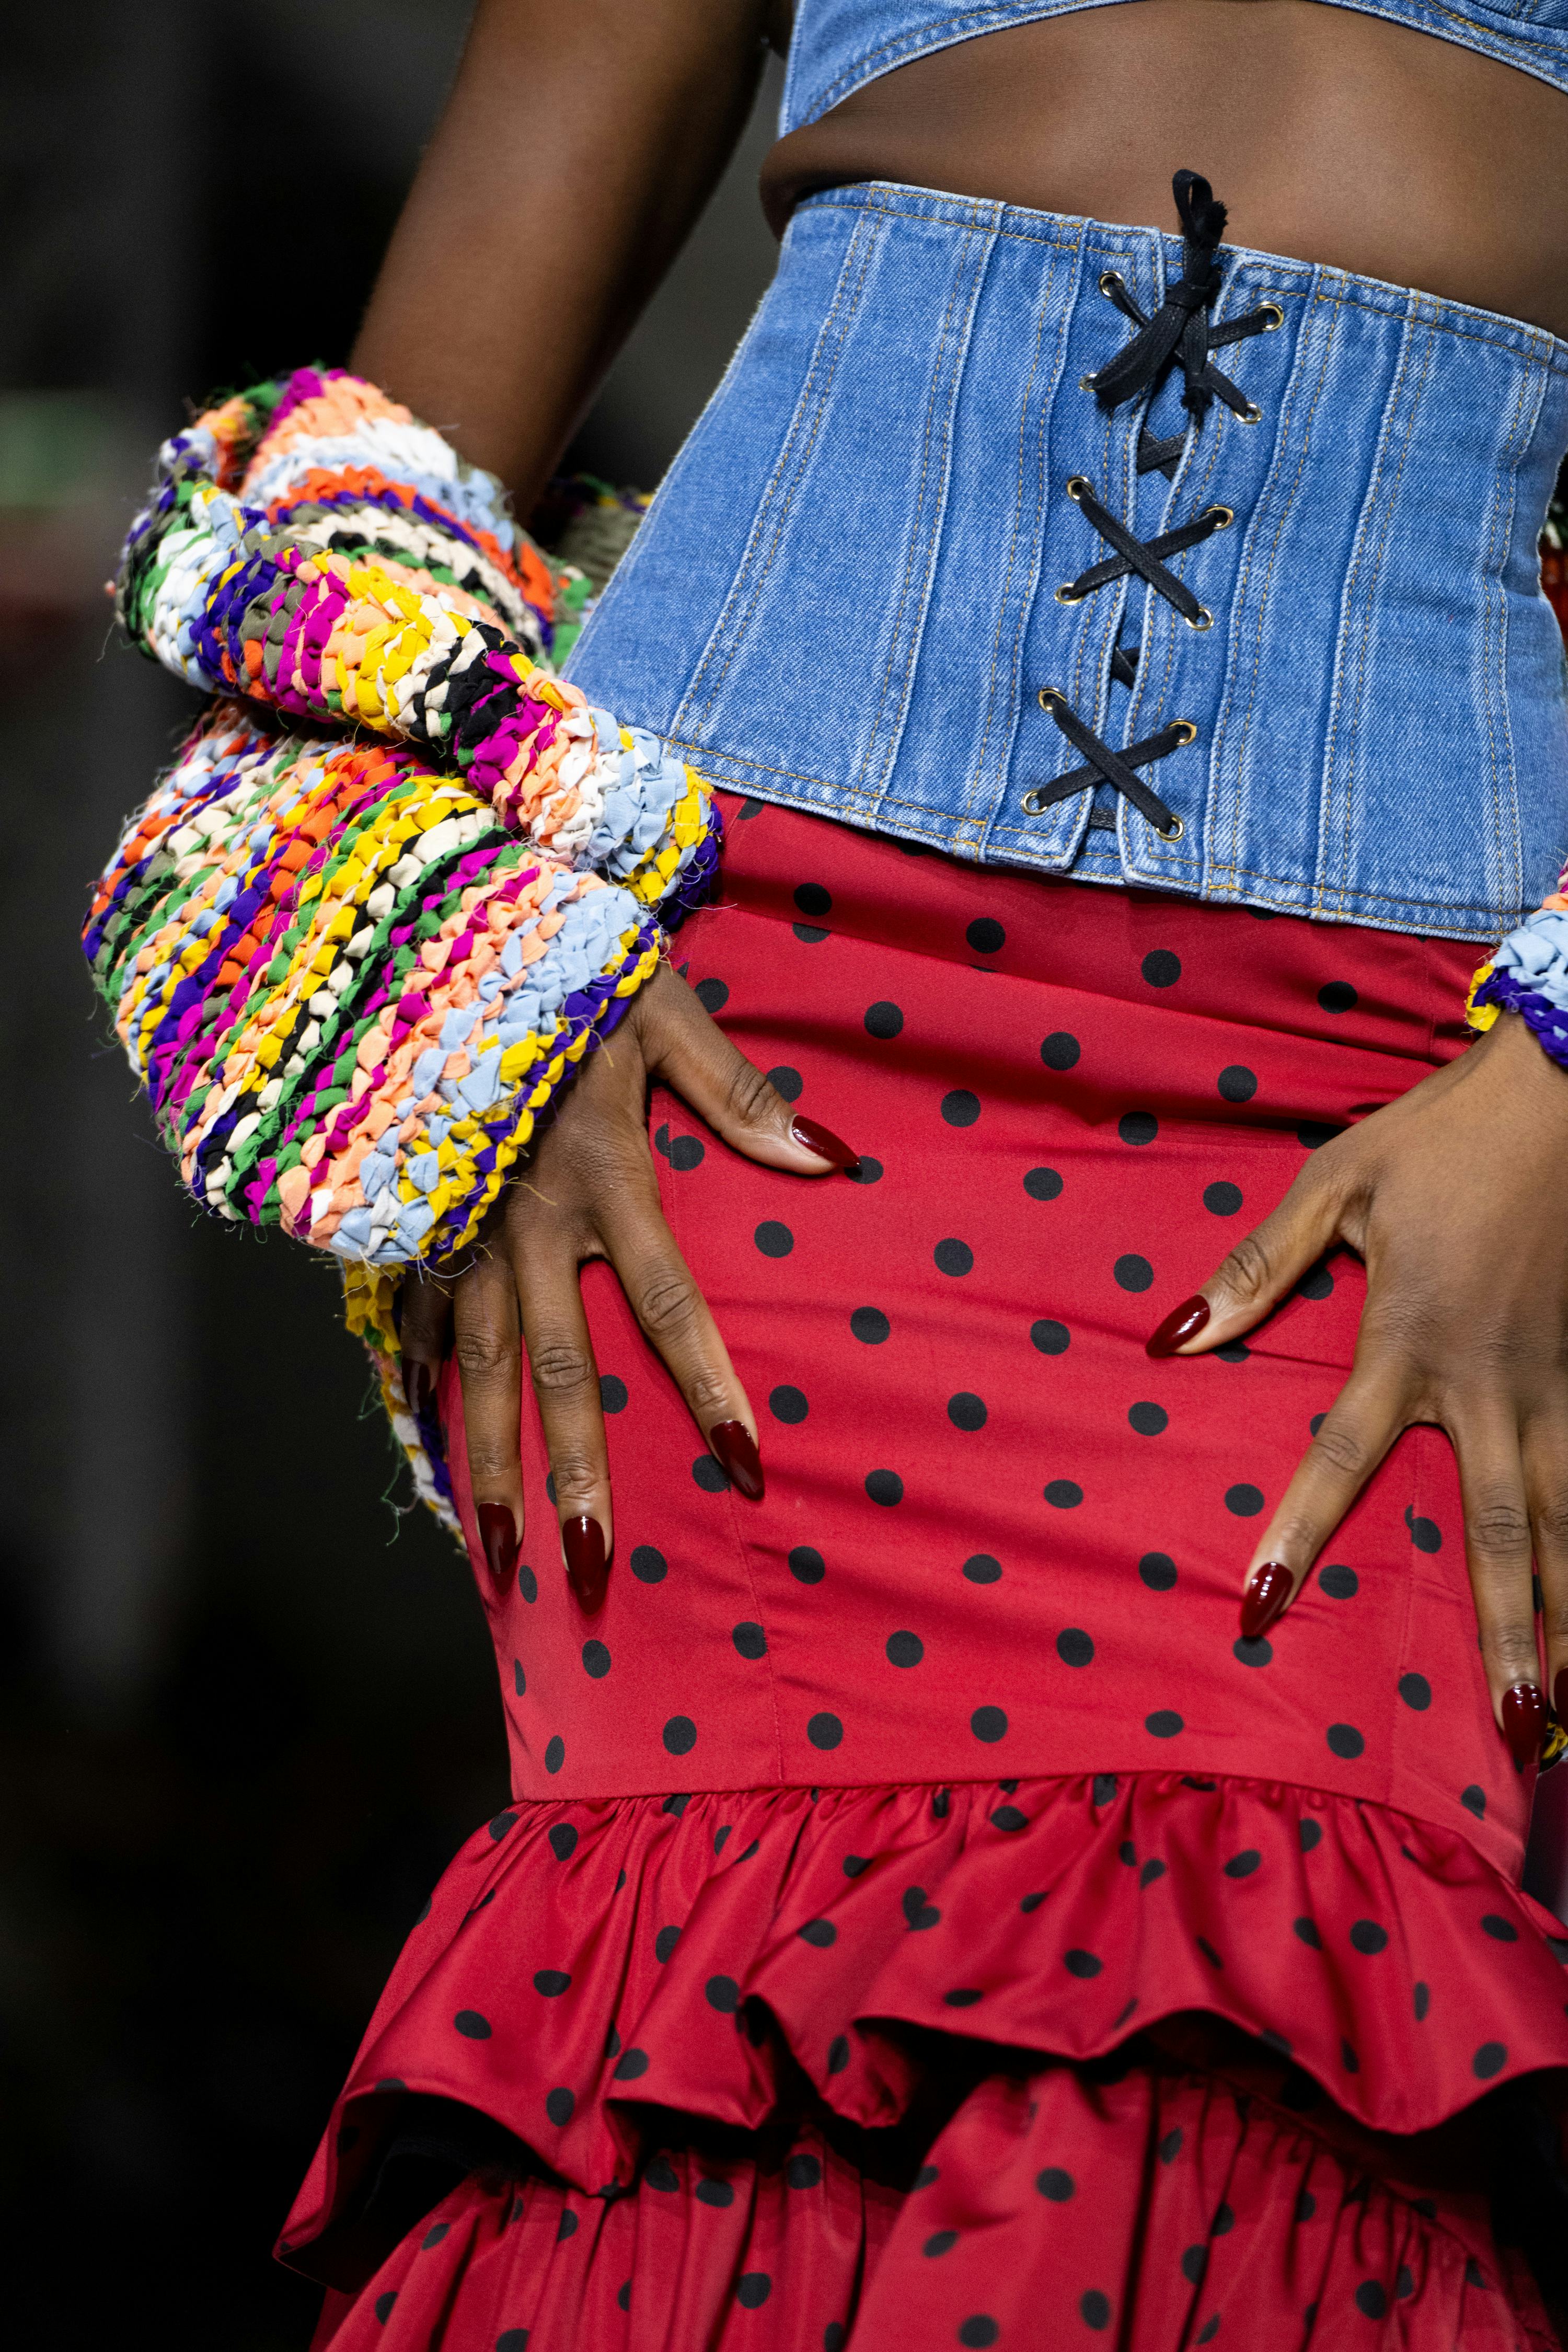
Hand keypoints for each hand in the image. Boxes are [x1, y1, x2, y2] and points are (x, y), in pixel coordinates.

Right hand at [397, 960, 857, 1609]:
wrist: (423, 922)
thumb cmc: (560, 957)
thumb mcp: (661, 1004)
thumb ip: (738, 1091)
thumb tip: (831, 1160)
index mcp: (601, 1172)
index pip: (667, 1304)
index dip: (708, 1389)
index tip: (746, 1469)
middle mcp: (524, 1218)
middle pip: (555, 1369)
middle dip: (574, 1475)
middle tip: (591, 1571)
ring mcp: (455, 1223)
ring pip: (469, 1367)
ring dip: (487, 1464)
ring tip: (498, 1555)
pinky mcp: (406, 1212)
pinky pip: (411, 1315)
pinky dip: (419, 1380)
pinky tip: (429, 1442)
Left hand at [1145, 1010, 1567, 1767]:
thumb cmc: (1440, 1136)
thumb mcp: (1334, 1185)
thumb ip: (1256, 1270)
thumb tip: (1172, 1339)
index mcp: (1410, 1340)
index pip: (1341, 1457)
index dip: (1298, 1534)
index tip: (1260, 1609)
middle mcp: (1493, 1383)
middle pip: (1500, 1532)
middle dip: (1509, 1636)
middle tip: (1517, 1731)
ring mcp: (1562, 1382)